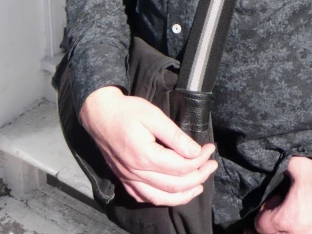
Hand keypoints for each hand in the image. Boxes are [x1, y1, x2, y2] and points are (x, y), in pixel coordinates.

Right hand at [80, 86, 216, 205]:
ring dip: (183, 195)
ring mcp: (129, 179)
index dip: (199, 160)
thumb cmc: (127, 111)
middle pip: (174, 184)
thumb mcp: (153, 116)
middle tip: (212, 165)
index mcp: (145, 156)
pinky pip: (145, 198)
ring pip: (160, 197)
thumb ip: (175, 136)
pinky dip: (162, 199)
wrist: (99, 115)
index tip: (210, 149)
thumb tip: (195, 151)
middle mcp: (137, 173)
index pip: (180, 166)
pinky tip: (173, 194)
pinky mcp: (124, 180)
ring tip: (199, 186)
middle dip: (198, 176)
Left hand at [245, 157, 311, 233]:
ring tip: (288, 219)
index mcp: (286, 218)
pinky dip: (297, 231)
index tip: (275, 201)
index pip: (261, 224)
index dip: (264, 211)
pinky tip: (303, 222)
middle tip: (274, 214)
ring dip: (282, 230)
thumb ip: (284, 165)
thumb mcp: (299, 166)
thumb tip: (277, 164)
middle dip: (270, 225)